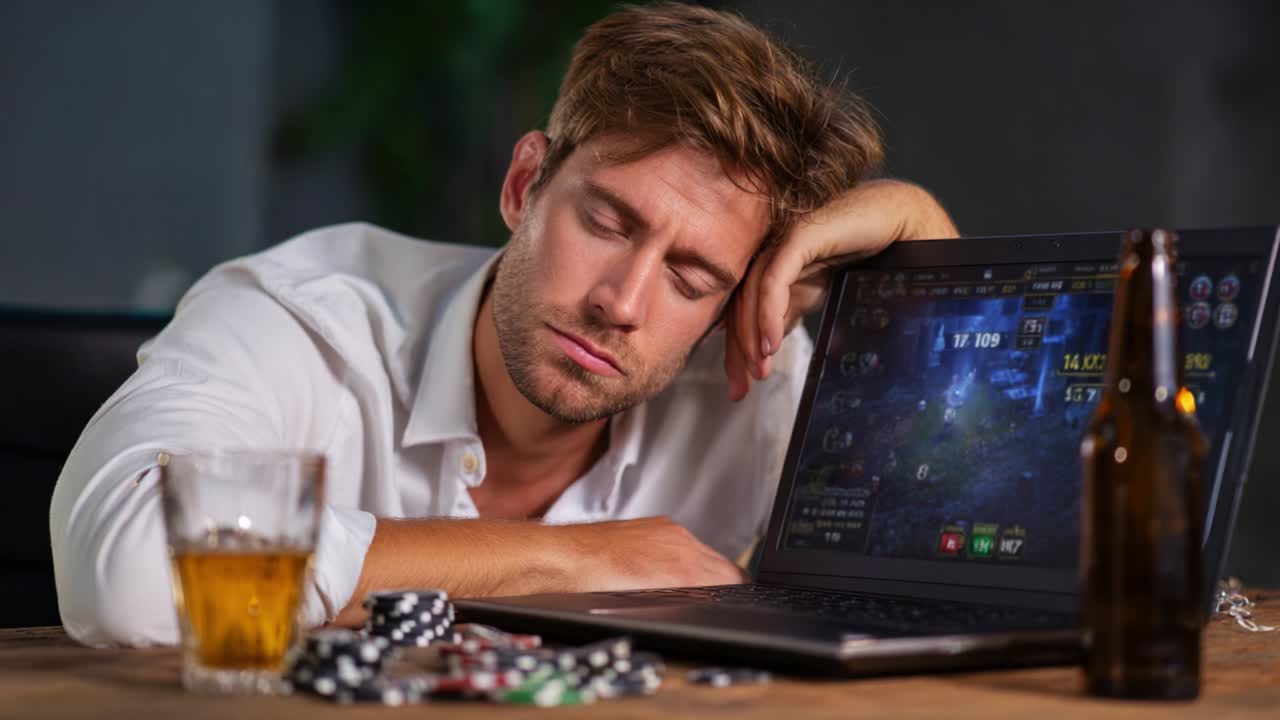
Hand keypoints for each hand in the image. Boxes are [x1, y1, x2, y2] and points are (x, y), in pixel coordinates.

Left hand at [564, 517, 745, 590]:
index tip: (735, 607)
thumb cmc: (591, 587)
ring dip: (700, 573)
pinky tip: (659, 575)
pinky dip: (678, 560)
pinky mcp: (651, 526)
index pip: (734, 580)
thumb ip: (686, 604)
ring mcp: (666, 531)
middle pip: (724, 566)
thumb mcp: (648, 609)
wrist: (561, 559)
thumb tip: (707, 605)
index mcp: (685, 564)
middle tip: (711, 606)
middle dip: (723, 587)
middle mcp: (680, 542)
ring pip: (702, 554)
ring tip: (682, 593)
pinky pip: (680, 543)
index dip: (735, 598)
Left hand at [725, 179, 957, 399]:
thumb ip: (791, 311)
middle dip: (739, 351)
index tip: (741, 387)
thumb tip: (768, 345)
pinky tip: (771, 341)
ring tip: (760, 367)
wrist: (906, 226)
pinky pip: (774, 278)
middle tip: (743, 388)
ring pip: (751, 293)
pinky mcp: (799, 235)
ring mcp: (783, 242)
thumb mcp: (820, 293)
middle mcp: (773, 254)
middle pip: (740, 305)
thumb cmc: (867, 253)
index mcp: (775, 267)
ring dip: (752, 335)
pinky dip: (767, 311)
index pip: (743, 312)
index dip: (738, 350)